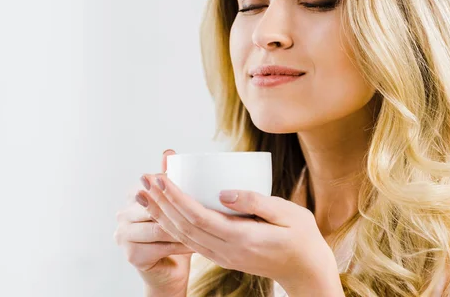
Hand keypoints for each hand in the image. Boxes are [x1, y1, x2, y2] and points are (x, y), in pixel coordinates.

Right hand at [114, 150, 193, 293]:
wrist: (169, 267)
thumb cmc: (174, 229)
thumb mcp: (172, 201)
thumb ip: (169, 177)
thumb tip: (168, 152)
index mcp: (132, 197)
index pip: (152, 188)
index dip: (170, 187)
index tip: (191, 187)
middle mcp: (122, 215)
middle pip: (155, 208)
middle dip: (179, 208)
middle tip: (203, 207)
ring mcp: (124, 235)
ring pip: (160, 228)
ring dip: (183, 228)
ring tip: (205, 226)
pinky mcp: (132, 255)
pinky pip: (162, 247)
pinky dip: (182, 246)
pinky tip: (199, 244)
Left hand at [137, 172, 338, 290]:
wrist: (305, 270)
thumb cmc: (302, 238)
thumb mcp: (289, 213)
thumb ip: (256, 202)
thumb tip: (223, 192)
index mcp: (242, 238)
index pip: (198, 217)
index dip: (176, 197)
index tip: (161, 178)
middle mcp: (227, 250)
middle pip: (183, 226)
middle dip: (160, 202)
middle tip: (143, 179)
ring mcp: (222, 256)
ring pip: (182, 236)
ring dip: (161, 214)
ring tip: (145, 194)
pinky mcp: (222, 256)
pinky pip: (190, 241)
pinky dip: (172, 225)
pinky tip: (164, 213)